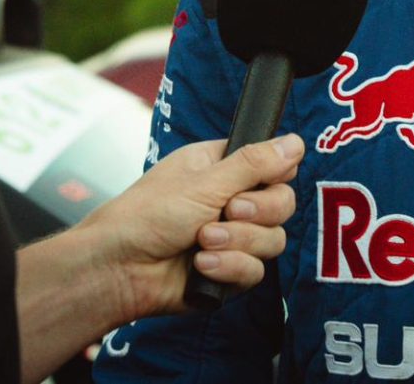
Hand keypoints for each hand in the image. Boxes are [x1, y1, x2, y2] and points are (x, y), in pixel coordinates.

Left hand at [13, 133, 302, 380]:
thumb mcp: (204, 182)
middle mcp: (229, 201)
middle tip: (228, 212)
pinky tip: (202, 266)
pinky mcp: (228, 273)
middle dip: (257, 213)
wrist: (118, 269)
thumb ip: (254, 164)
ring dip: (238, 243)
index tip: (257, 182)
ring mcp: (231, 239)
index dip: (274, 177)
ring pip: (272, 241)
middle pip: (281, 205)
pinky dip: (230, 268)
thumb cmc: (145, 215)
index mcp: (221, 168)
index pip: (274, 167)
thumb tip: (296, 141)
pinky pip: (255, 272)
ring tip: (201, 242)